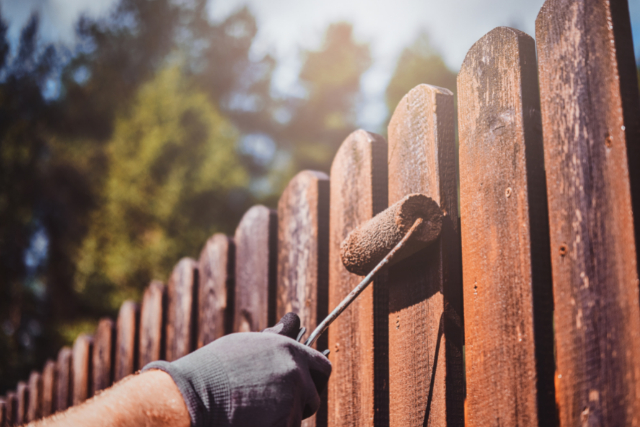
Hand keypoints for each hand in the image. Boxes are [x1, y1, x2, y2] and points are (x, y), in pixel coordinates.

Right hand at [143, 313, 330, 426]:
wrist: (193, 394)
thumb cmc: (216, 367)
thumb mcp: (249, 343)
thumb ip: (278, 338)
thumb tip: (294, 319)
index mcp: (290, 349)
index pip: (322, 366)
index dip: (315, 379)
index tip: (305, 386)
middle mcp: (295, 372)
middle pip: (314, 395)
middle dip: (302, 403)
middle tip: (278, 405)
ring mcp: (290, 398)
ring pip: (298, 416)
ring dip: (283, 417)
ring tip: (254, 411)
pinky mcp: (283, 422)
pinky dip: (274, 426)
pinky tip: (252, 421)